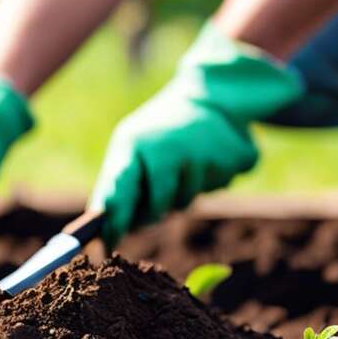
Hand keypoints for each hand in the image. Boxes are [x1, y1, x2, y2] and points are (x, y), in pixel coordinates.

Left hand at [89, 23, 302, 242]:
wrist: (209, 94)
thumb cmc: (159, 130)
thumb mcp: (131, 146)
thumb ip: (117, 184)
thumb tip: (103, 228)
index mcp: (135, 142)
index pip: (121, 187)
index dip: (117, 218)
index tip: (109, 244)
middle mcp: (168, 146)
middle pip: (159, 205)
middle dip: (155, 210)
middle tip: (155, 198)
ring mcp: (204, 150)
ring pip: (189, 199)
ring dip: (184, 190)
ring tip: (184, 159)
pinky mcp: (234, 155)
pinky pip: (218, 186)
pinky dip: (212, 177)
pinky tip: (208, 154)